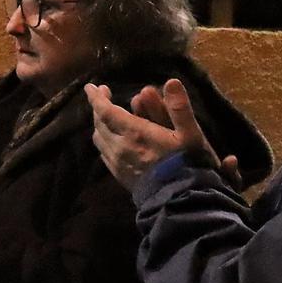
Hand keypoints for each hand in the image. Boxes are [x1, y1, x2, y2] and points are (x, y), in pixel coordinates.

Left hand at [87, 79, 235, 191]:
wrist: (178, 200)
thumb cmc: (187, 165)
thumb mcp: (190, 134)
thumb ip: (179, 108)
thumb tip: (170, 82)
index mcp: (134, 133)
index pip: (106, 111)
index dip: (97, 97)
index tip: (91, 85)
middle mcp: (119, 147)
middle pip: (99, 123)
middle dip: (99, 106)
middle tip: (104, 93)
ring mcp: (117, 162)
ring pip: (99, 138)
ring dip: (100, 123)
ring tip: (107, 113)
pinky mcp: (118, 174)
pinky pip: (104, 152)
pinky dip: (104, 138)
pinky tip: (112, 137)